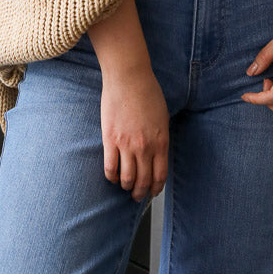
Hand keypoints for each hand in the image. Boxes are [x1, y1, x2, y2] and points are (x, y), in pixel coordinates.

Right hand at [100, 67, 168, 200]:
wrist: (129, 77)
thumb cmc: (147, 92)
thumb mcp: (162, 117)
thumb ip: (160, 137)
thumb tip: (157, 154)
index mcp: (161, 141)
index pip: (160, 175)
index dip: (156, 188)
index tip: (152, 192)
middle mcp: (145, 147)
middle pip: (143, 180)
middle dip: (141, 193)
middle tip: (137, 196)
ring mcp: (127, 145)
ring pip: (127, 178)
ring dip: (127, 187)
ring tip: (125, 187)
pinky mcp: (110, 140)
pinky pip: (110, 167)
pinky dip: (111, 177)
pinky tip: (112, 176)